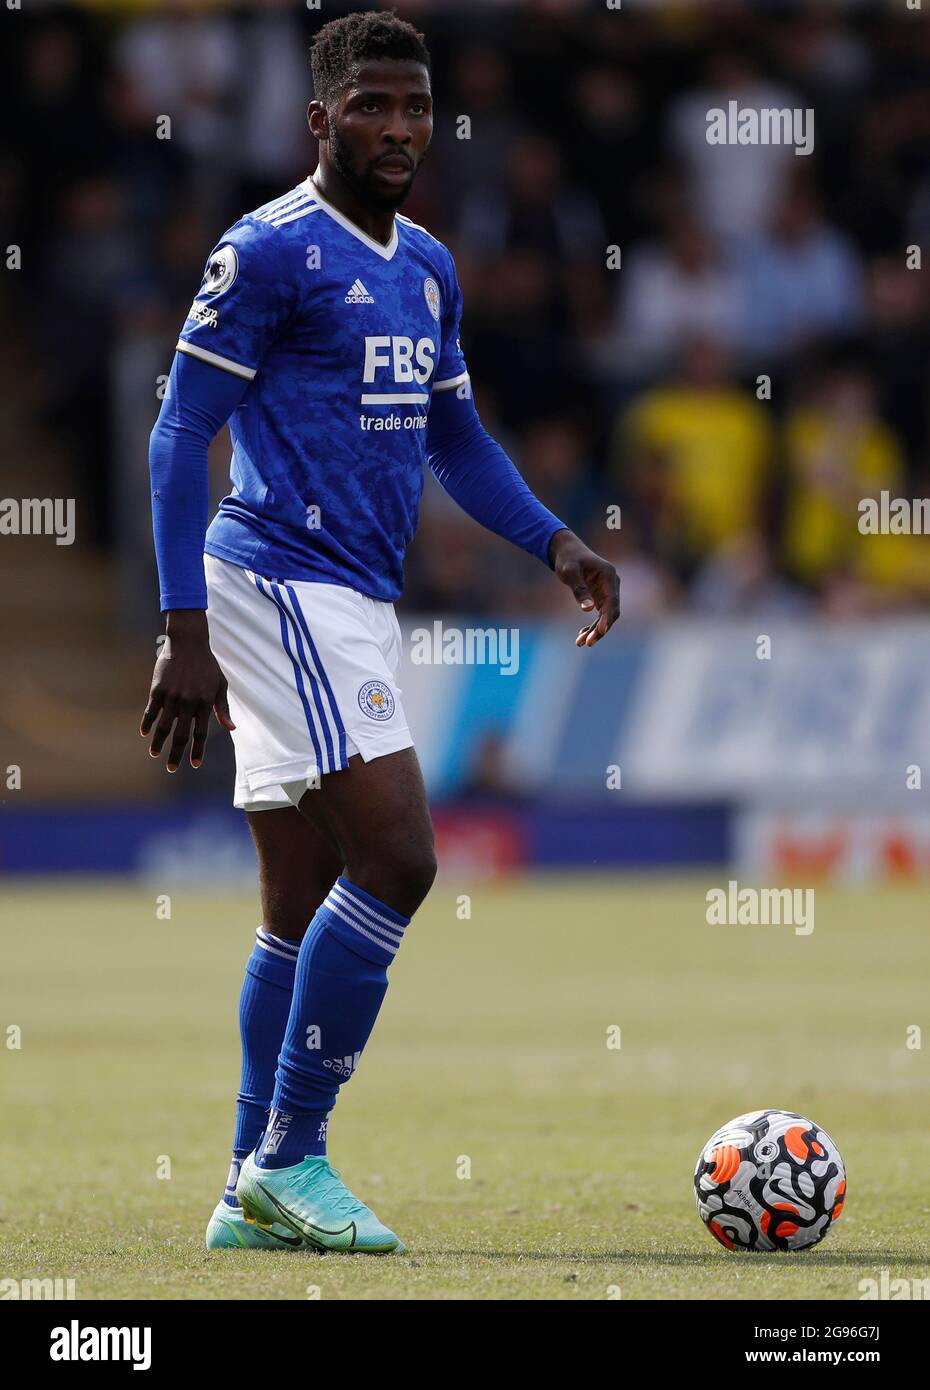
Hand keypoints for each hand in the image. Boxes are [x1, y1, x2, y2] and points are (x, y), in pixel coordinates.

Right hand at [140, 610, 234, 770]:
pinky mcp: (158, 689)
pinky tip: (145, 734)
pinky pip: (151, 711)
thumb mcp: (220, 685)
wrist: (188, 642)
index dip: (198, 750)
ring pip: (163, 726)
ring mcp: (172, 696)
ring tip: (155, 754)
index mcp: (205, 703)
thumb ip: (223, 708)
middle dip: (177, 754)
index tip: (195, 764)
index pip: (201, 733)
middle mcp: (188, 702)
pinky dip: (147, 724)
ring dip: (158, 743)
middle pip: (181, 735)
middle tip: (172, 768)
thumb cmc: (207, 665)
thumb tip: (231, 729)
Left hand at [548, 528, 619, 647]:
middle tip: (587, 643)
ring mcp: (608, 591)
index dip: (607, 618)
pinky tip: (581, 635)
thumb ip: (579, 589)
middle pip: (611, 611)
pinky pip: (600, 614)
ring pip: (606, 616)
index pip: (612, 601)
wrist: (567, 551)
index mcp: (608, 575)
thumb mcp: (570, 572)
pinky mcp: (601, 596)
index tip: (601, 631)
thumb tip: (588, 609)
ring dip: (595, 630)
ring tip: (580, 643)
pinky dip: (592, 625)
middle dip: (601, 629)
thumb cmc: (568, 559)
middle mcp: (612, 584)